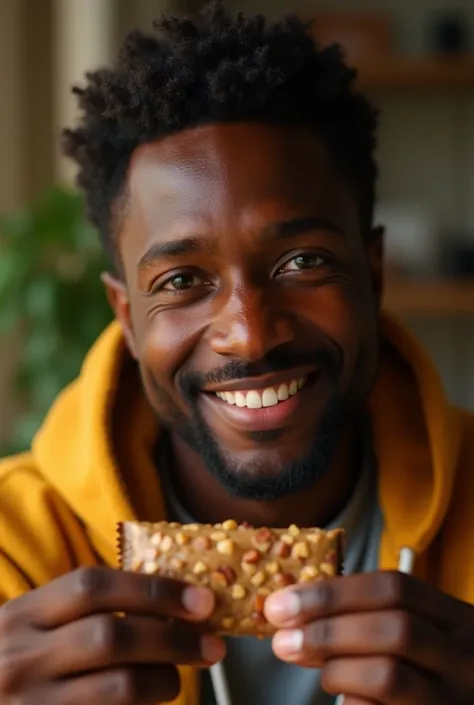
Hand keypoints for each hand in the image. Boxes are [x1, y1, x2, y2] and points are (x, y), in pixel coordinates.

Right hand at [0, 566, 224, 703]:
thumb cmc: (19, 662)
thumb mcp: (34, 627)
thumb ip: (84, 610)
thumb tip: (171, 600)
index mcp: (22, 615)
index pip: (93, 586)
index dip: (153, 589)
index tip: (200, 598)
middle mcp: (21, 658)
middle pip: (112, 635)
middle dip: (172, 637)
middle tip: (213, 642)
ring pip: (120, 686)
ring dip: (165, 678)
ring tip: (179, 676)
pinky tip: (152, 699)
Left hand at [264, 571, 473, 703]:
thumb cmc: (431, 668)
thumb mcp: (421, 632)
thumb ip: (371, 618)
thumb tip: (294, 611)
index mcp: (455, 617)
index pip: (394, 587)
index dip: (334, 591)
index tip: (285, 601)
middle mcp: (462, 657)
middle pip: (392, 628)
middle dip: (327, 629)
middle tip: (282, 638)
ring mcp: (452, 699)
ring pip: (387, 675)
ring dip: (334, 668)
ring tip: (312, 670)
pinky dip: (350, 701)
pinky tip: (340, 697)